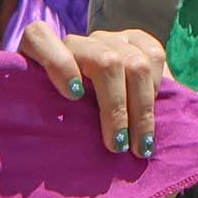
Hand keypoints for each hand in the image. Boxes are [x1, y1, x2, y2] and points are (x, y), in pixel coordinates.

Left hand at [19, 17, 168, 156]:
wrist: (96, 105)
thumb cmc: (62, 124)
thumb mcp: (46, 124)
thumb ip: (46, 123)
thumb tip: (46, 158)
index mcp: (41, 55)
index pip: (40, 39)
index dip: (58, 63)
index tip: (74, 96)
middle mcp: (77, 43)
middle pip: (104, 62)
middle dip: (115, 107)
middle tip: (117, 146)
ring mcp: (108, 39)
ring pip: (134, 64)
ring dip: (141, 109)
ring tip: (140, 144)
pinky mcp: (136, 39)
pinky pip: (155, 56)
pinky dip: (156, 89)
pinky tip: (152, 115)